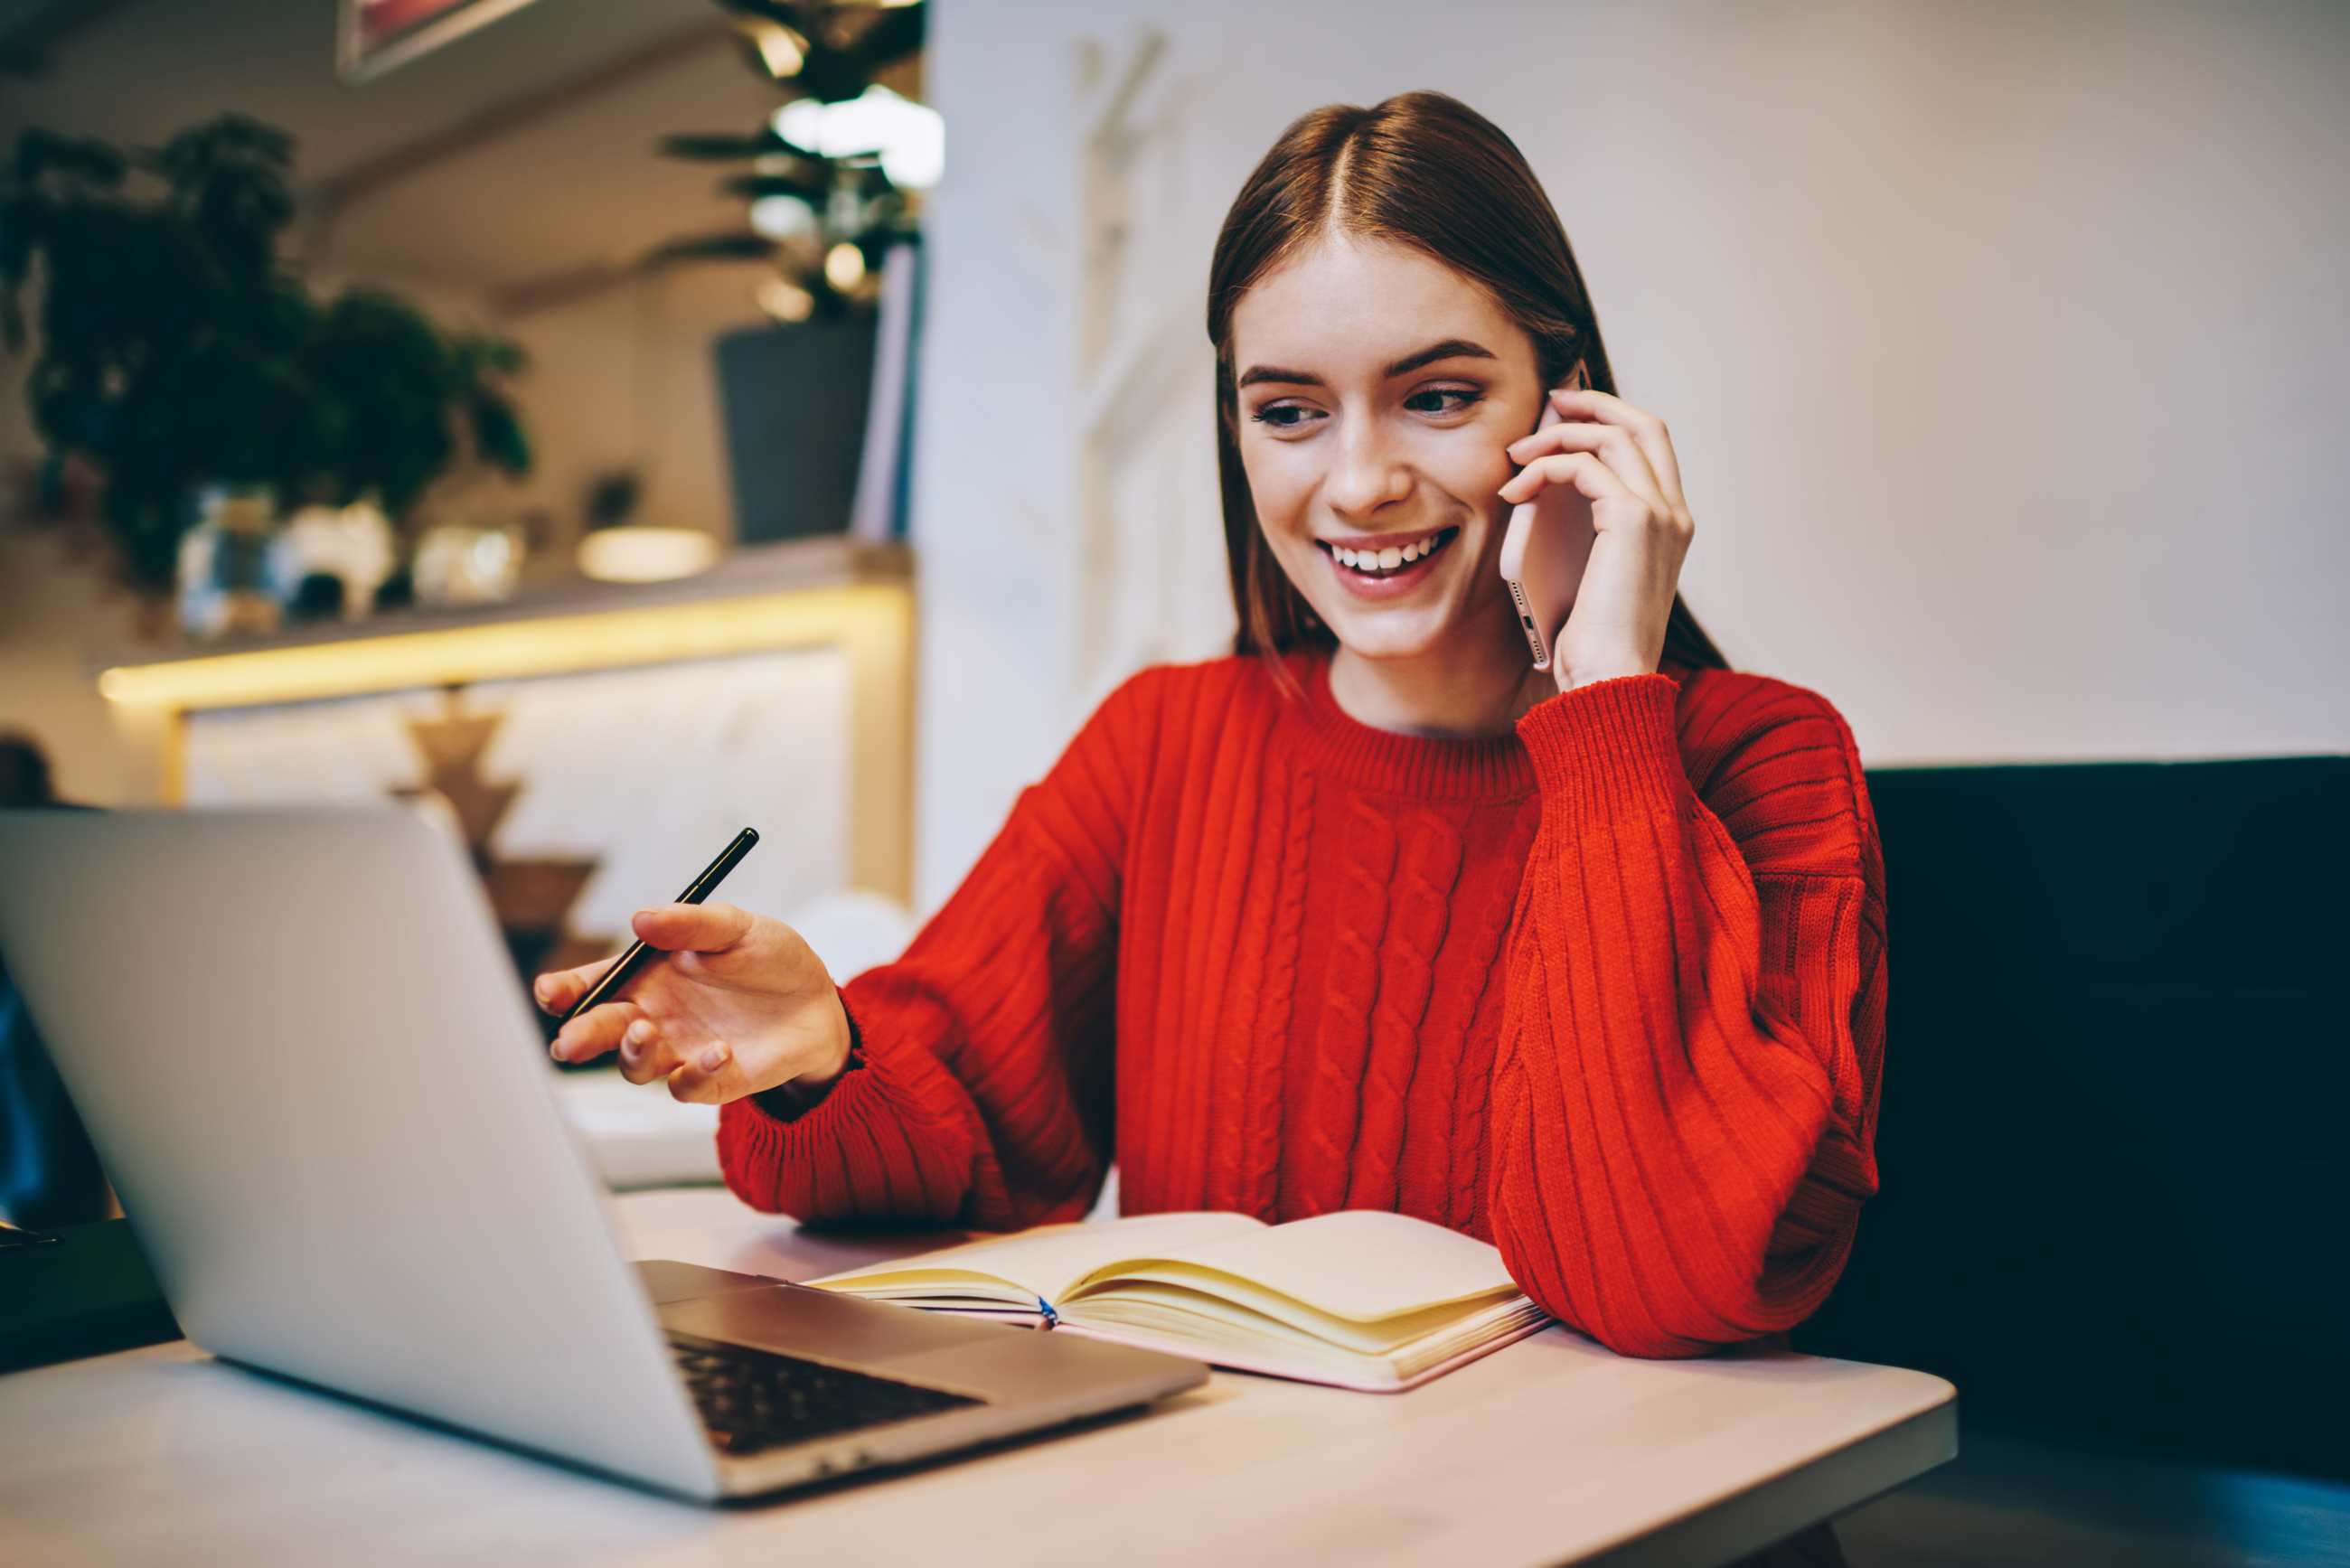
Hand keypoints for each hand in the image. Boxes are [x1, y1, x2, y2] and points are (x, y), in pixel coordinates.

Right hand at [536, 902, 850, 1104]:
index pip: (594, 984)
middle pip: (600, 1032)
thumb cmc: (770, 958)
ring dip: (633, 1054)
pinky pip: (687, 1088)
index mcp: (648, 975)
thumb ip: (691, 923)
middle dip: (579, 1036)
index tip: (552, 991)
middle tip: (571, 1041)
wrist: (821, 1002)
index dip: (565, 989)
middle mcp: (654, 1016)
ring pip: (634, 1066)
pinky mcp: (713, 1080)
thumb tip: (641, 918)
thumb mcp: (737, 927)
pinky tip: (721, 1050)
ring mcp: (680, 1051)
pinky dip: (694, 1074)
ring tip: (648, 1033)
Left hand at [1499, 388, 1694, 690]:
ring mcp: (1661, 514)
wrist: (1610, 682)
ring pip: (1612, 436)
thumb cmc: (1592, 643)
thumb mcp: (1587, 572)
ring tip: (1515, 455)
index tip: (1564, 413)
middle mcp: (1674, 513)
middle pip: (1643, 425)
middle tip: (1548, 402)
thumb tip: (1540, 491)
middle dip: (1593, 403)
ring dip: (1557, 436)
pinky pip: (1584, 466)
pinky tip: (1516, 490)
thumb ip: (1582, 530)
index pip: (1650, 447)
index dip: (1611, 418)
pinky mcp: (1634, 521)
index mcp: (1670, 525)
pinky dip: (1546, 467)